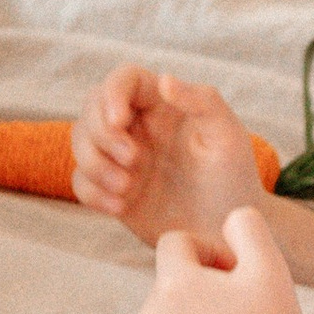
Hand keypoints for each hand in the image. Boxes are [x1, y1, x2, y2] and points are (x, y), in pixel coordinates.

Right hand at [74, 65, 260, 254]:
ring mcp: (121, 157)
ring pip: (80, 142)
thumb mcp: (227, 137)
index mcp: (163, 104)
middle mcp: (138, 126)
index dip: (112, 93)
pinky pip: (80, 180)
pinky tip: (120, 207)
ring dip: (95, 164)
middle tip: (134, 161)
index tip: (119, 121)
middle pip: (92, 107)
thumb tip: (164, 79)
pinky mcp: (111, 188)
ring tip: (127, 188)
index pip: (124, 79)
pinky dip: (92, 193)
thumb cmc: (233, 180)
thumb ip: (202, 101)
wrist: (225, 234)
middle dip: (102, 134)